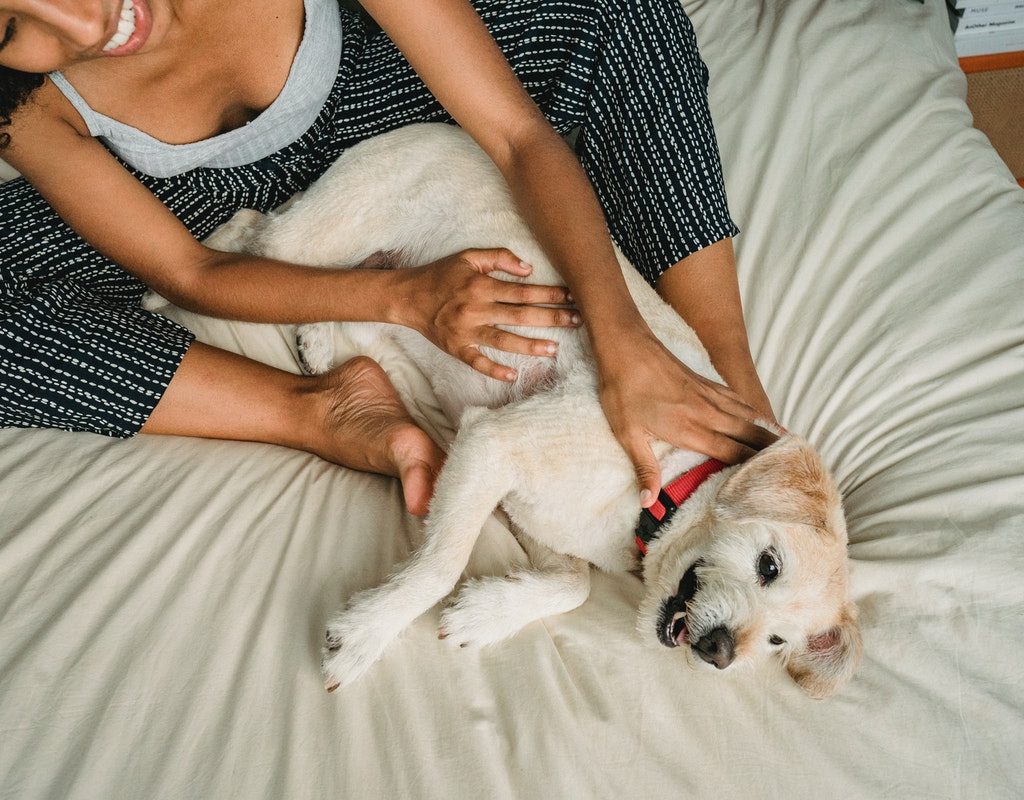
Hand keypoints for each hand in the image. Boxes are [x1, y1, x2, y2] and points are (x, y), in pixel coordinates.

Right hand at [401, 248, 578, 380]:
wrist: (408, 297)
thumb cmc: (442, 275)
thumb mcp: (468, 257)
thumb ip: (499, 258)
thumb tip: (528, 269)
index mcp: (481, 285)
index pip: (523, 291)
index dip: (549, 294)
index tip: (572, 297)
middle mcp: (476, 308)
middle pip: (520, 315)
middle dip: (551, 318)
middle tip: (576, 321)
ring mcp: (466, 331)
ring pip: (503, 340)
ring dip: (530, 345)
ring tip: (554, 349)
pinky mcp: (457, 348)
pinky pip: (477, 362)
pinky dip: (494, 370)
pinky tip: (513, 375)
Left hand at [596, 327, 778, 506]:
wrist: (625, 346)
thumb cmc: (622, 390)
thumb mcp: (627, 434)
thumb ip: (644, 469)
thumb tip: (648, 502)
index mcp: (689, 429)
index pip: (731, 452)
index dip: (752, 467)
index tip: (771, 481)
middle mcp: (706, 412)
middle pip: (749, 434)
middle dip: (771, 451)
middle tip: (794, 466)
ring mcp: (708, 394)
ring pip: (747, 415)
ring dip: (767, 431)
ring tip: (788, 445)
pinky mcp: (705, 381)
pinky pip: (737, 399)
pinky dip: (753, 410)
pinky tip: (759, 416)